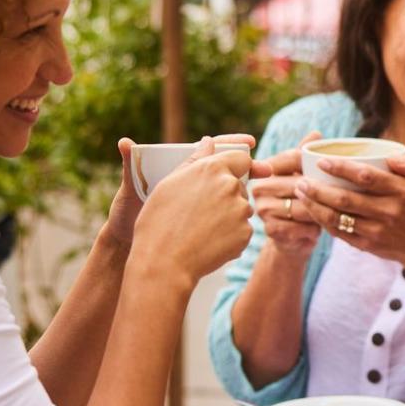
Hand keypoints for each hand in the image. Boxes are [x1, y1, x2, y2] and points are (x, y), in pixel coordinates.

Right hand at [127, 137, 262, 291]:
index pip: (241, 158)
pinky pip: (241, 230)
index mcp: (212, 168)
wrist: (164, 264)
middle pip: (239, 186)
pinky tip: (207, 242)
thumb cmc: (159, 222)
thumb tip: (209, 141)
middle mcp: (231, 186)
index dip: (235, 166)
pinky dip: (229, 235)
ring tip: (200, 228)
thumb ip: (194, 160)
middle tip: (200, 210)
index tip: (226, 175)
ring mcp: (241, 211)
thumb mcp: (169, 184)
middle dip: (226, 194)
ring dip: (228, 215)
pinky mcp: (245, 235)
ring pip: (240, 209)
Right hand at [248, 131, 322, 257]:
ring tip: (334, 211)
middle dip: (323, 189)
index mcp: (267, 170)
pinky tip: (320, 228)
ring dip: (321, 209)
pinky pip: (301, 226)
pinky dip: (315, 227)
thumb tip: (316, 133)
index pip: (292, 156)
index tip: (333, 167)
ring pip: (302, 206)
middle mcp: (259, 188)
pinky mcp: (271, 229)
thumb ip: (306, 156)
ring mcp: (263, 209)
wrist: (292, 239)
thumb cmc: (300, 202)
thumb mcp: (303, 176)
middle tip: (344, 193)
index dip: (314, 161)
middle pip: (298, 182)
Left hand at [291, 152, 404, 265]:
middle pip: (346, 199)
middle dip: (319, 189)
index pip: (367, 177)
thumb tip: (390, 157)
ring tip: (300, 192)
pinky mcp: (368, 245)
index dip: (341, 169)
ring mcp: (377, 231)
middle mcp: (389, 212)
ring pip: (339, 218)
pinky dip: (323, 221)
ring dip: (315, 205)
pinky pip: (340, 233)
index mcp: (402, 191)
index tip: (322, 161)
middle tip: (302, 179)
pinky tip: (312, 210)